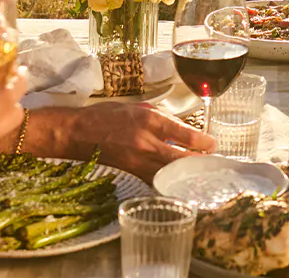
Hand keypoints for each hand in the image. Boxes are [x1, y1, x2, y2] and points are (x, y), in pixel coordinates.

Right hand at [39, 102, 214, 181]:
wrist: (76, 133)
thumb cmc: (104, 116)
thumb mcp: (135, 107)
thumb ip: (158, 116)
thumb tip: (179, 126)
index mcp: (149, 120)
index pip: (184, 134)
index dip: (203, 142)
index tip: (212, 144)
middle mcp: (145, 142)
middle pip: (181, 159)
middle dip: (199, 162)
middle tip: (210, 162)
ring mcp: (137, 161)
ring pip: (170, 173)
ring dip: (185, 174)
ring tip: (197, 173)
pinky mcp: (130, 174)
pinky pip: (155, 180)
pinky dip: (167, 181)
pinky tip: (175, 182)